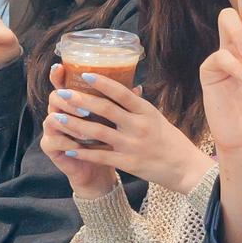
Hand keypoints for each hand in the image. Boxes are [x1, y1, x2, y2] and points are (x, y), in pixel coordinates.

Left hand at [46, 63, 212, 194]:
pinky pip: (100, 156)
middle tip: (61, 93)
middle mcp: (138, 126)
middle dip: (80, 100)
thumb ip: (138, 105)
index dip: (102, 82)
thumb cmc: (170, 141)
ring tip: (57, 118)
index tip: (85, 73)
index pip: (122, 92)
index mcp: (146, 111)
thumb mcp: (156, 118)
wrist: (185, 169)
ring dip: (74, 124)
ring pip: (97, 132)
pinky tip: (68, 147)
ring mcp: (132, 145)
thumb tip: (125, 87)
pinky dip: (83, 152)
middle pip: (105, 109)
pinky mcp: (128, 163)